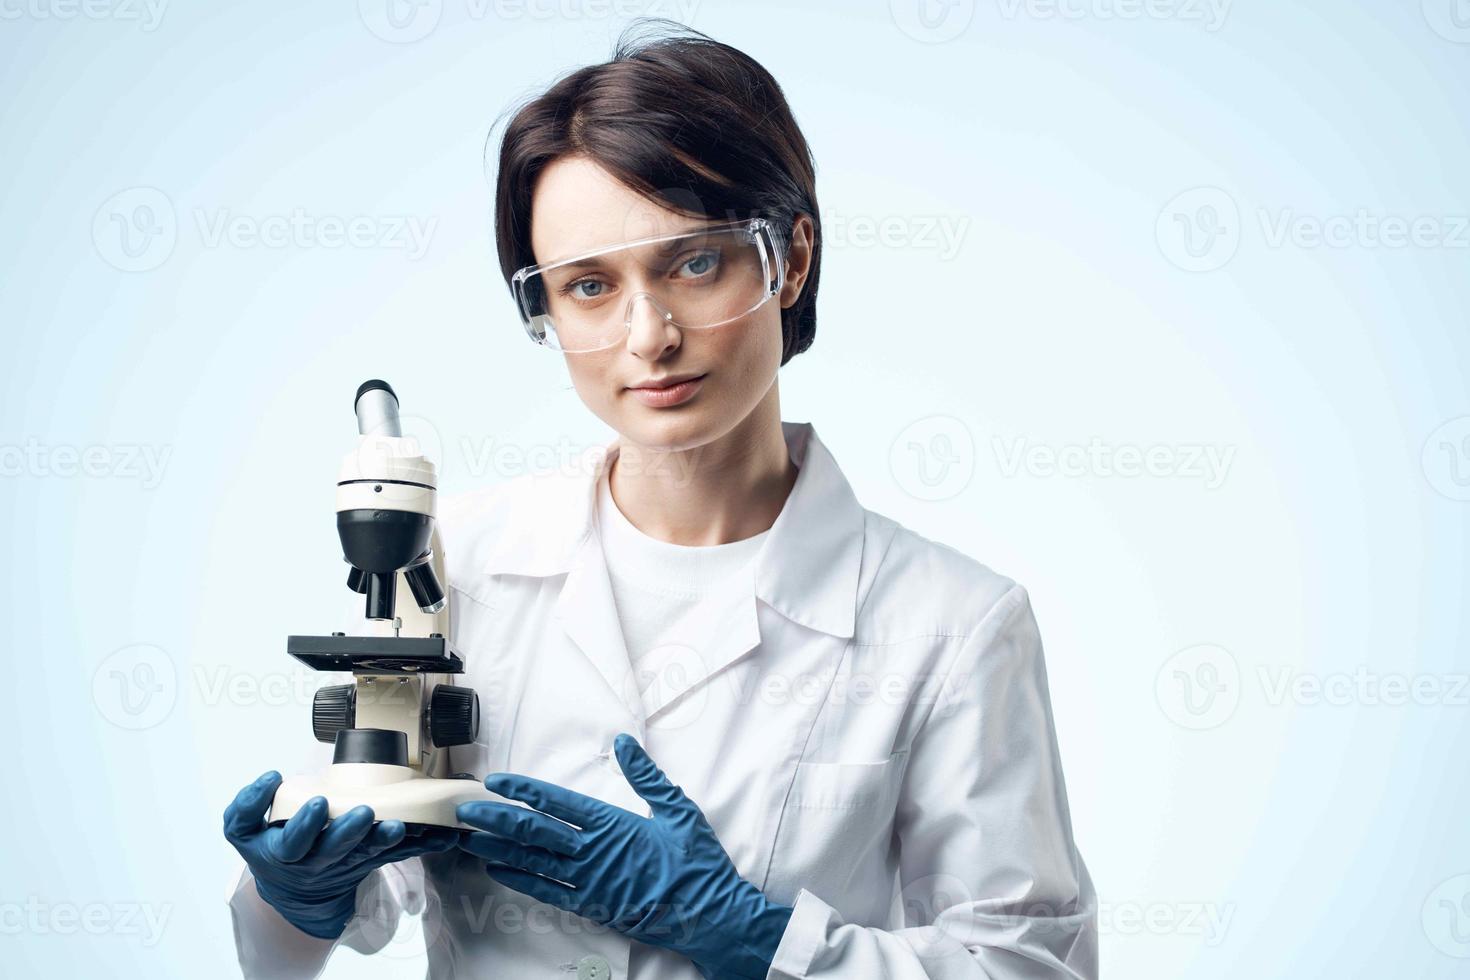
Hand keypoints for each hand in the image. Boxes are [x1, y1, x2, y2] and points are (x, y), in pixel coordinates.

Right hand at [223, 770, 458, 939]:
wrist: (295, 889)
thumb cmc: (271, 847)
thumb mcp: (243, 831)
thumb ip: (247, 807)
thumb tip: (269, 779)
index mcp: (287, 852)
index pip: (295, 841)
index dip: (306, 824)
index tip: (317, 802)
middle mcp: (321, 861)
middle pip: (337, 849)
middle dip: (351, 831)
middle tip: (365, 812)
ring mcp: (349, 863)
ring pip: (370, 853)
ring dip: (387, 839)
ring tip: (401, 825)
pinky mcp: (373, 861)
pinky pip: (398, 854)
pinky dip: (421, 845)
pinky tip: (443, 835)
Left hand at [457, 734, 792, 979]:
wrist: (708, 916)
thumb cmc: (696, 863)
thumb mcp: (678, 810)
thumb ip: (647, 776)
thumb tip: (624, 742)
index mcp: (614, 824)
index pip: (559, 803)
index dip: (524, 791)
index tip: (497, 782)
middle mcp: (594, 852)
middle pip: (535, 831)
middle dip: (497, 819)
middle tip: (465, 810)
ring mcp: (590, 882)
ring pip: (534, 862)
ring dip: (499, 848)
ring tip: (469, 838)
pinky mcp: (592, 906)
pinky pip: (548, 892)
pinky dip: (521, 880)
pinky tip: (499, 871)